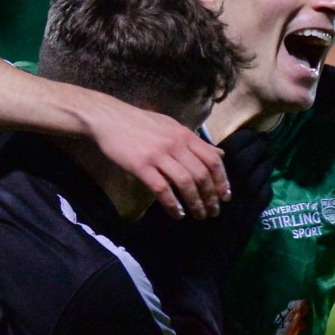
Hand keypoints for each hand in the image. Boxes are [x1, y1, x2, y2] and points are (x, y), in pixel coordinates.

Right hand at [84, 102, 227, 220]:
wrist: (109, 118)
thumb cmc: (141, 124)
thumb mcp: (172, 127)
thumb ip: (195, 143)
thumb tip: (220, 155)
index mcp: (185, 135)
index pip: (212, 160)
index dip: (222, 180)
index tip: (225, 197)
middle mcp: (175, 144)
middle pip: (201, 174)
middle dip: (210, 197)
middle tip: (213, 212)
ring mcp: (158, 155)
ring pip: (185, 183)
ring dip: (195, 203)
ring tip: (198, 216)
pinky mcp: (141, 165)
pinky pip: (162, 189)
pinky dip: (172, 204)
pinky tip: (177, 214)